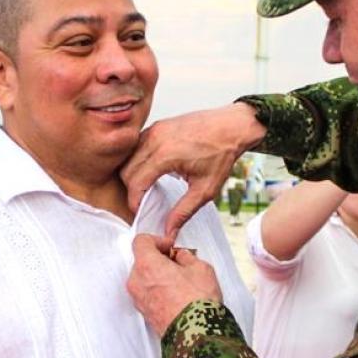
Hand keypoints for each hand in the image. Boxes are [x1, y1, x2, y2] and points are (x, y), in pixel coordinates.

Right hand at [121, 104, 265, 242]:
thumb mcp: (206, 189)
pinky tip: (151, 171)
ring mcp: (155, 130)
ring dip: (132, 174)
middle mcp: (156, 139)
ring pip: (128, 157)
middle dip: (131, 190)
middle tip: (142, 202)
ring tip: (146, 188)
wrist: (232, 126)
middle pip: (126, 170)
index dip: (134, 202)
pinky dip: (137, 160)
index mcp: (165, 155)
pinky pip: (136, 146)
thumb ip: (184, 211)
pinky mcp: (158, 126)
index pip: (135, 183)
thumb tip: (169, 230)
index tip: (140, 212)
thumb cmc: (222, 153)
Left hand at [126, 234, 222, 337]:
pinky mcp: (144, 313)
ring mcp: (138, 299)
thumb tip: (180, 257)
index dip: (157, 240)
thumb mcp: (200, 268)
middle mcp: (137, 282)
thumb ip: (186, 256)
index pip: (141, 241)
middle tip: (177, 264)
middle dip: (158, 259)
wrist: (196, 335)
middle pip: (141, 261)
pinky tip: (177, 295)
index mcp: (147, 265)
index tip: (170, 247)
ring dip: (158, 276)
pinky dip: (158, 290)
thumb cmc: (198, 301)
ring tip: (180, 282)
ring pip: (144, 279)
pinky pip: (147, 294)